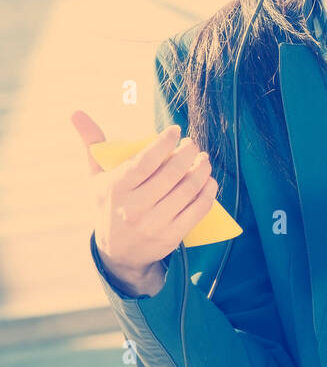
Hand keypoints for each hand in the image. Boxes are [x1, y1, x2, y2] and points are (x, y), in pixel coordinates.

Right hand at [71, 110, 216, 289]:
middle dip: (188, 153)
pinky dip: (208, 192)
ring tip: (204, 160)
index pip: (146, 161)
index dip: (165, 143)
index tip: (175, 130)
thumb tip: (77, 113)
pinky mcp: (171, 237)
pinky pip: (198, 210)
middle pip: (171, 174)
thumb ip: (92, 145)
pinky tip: (210, 181)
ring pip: (187, 190)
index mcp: (116, 189)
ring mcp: (154, 224)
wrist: (116, 253)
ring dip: (202, 170)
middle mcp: (134, 208)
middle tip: (193, 145)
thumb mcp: (96, 178)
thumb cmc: (109, 205)